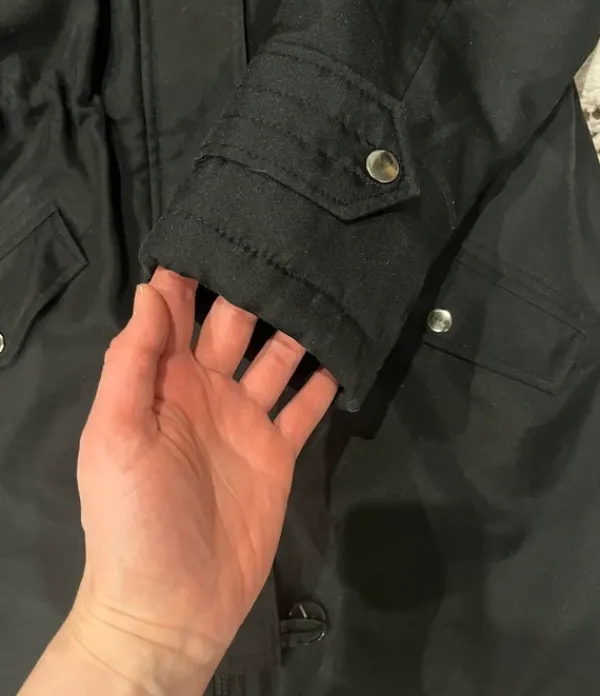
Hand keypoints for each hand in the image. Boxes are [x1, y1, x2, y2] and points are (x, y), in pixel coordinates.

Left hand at [63, 269, 336, 692]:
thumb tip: (151, 287)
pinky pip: (306, 404)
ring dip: (296, 325)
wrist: (172, 604)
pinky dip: (325, 380)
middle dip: (254, 286)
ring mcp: (245, 418)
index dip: (189, 272)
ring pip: (276, 356)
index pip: (172, 311)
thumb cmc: (132, 517)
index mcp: (160, 381)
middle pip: (232, 323)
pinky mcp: (279, 449)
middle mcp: (204, 389)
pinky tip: (348, 350)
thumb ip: (132, 362)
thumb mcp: (115, 435)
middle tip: (289, 242)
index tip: (220, 226)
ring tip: (327, 285)